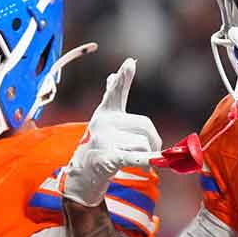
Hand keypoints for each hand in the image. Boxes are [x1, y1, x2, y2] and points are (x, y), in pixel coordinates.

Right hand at [60, 59, 162, 205]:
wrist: (83, 173)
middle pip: (145, 124)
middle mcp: (102, 123)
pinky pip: (136, 157)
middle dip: (154, 139)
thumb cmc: (101, 144)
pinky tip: (151, 166)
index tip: (129, 63)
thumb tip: (111, 75)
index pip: (115, 93)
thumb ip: (111, 98)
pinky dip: (147, 161)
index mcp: (105, 112)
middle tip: (152, 150)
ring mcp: (103, 140)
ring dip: (147, 156)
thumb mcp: (105, 120)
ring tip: (136, 161)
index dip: (123, 78)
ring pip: (143, 144)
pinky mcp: (107, 158)